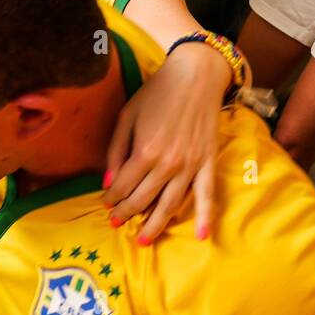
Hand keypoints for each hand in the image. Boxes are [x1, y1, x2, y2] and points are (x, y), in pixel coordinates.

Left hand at [103, 43, 221, 241]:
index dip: (111, 197)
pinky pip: (207, 195)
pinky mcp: (208, 162)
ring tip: (142, 239)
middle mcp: (167, 164)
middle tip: (116, 221)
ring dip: (154, 225)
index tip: (105, 202)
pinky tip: (201, 236)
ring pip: (170, 205)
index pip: (122, 186)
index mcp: (144, 151)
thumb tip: (107, 184)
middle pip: (143, 199)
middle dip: (126, 213)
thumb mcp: (127, 116)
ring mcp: (190, 165)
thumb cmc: (157, 92)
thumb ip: (115, 151)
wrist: (196, 75)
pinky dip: (204, 217)